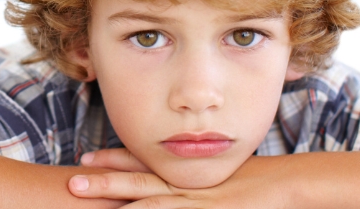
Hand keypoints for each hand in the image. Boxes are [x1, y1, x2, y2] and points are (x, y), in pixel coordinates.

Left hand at [69, 149, 293, 208]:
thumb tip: (175, 185)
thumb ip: (196, 183)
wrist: (286, 183)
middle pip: (138, 180)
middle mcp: (186, 184)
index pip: (143, 163)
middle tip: (73, 180)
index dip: (114, 159)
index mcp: (185, 173)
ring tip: (87, 194)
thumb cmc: (255, 184)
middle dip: (105, 180)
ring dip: (118, 199)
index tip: (87, 157)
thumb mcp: (218, 179)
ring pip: (150, 201)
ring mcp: (197, 200)